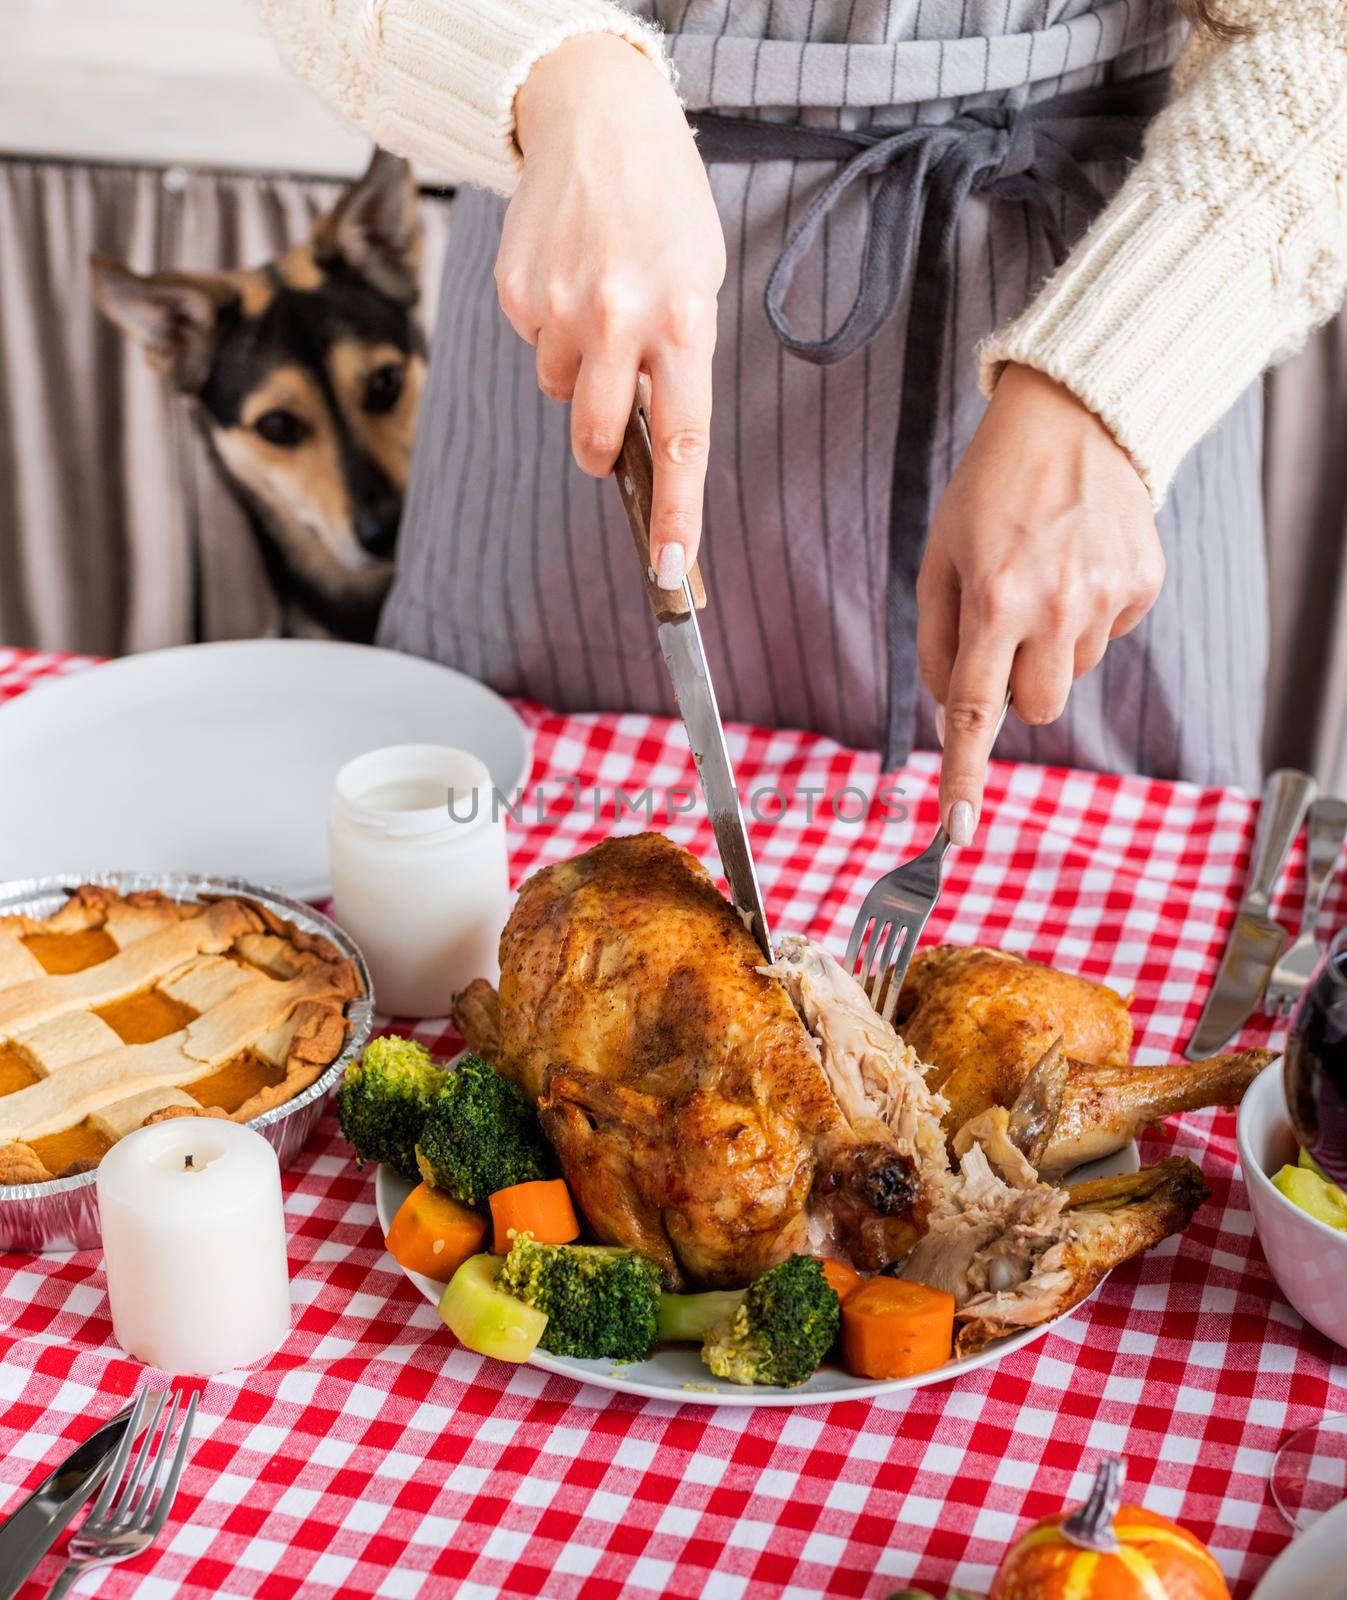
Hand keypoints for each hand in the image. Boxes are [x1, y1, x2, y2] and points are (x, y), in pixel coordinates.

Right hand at [498, 34, 725, 583]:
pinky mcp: (516, 295)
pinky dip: (550, 332)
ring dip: (577, 372)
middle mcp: (619, 320)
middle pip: (595, 438)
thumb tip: (649, 443)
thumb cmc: (663, 207)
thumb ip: (679, 361)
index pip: (682, 441)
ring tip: (596, 304)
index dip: (676, 512)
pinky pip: (534, 350)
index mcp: (682, 322)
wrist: (596, 119)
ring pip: (559, 394)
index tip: (670, 568)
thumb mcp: (698, 281)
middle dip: (599, 451)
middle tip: (607, 428)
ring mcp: (560, 309)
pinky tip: (567, 280)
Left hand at [917, 363, 1163, 843]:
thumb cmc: (987, 493)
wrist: (1072, 420)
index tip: (959, 833)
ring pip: (1072, 674)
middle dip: (1015, 687)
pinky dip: (1089, 613)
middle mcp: (1056, 606)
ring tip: (1042, 578)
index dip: (965, 777)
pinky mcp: (1143, 583)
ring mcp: (1107, 597)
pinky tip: (1076, 562)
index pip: (976, 712)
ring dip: (1051, 646)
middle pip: (1036, 708)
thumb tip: (954, 712)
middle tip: (1004, 630)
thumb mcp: (939, 561)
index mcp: (994, 602)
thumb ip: (940, 644)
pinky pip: (1109, 635)